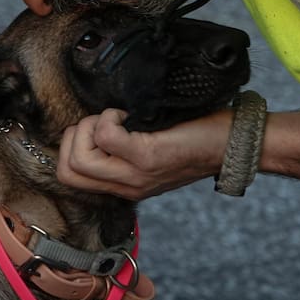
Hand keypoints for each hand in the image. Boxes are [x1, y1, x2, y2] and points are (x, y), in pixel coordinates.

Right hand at [57, 108, 232, 199]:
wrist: (232, 144)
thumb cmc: (196, 139)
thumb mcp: (154, 154)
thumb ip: (124, 149)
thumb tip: (95, 123)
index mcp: (124, 185)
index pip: (68, 178)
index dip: (71, 145)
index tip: (98, 127)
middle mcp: (126, 185)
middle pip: (67, 170)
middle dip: (74, 136)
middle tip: (102, 121)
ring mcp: (135, 174)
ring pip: (79, 158)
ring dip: (89, 127)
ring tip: (115, 118)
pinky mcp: (148, 157)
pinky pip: (105, 136)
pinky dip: (109, 117)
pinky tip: (129, 114)